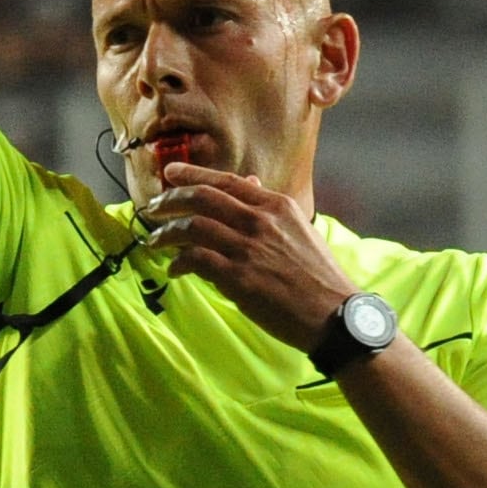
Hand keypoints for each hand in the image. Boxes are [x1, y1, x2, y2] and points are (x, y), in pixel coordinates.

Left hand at [147, 160, 358, 350]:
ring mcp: (248, 248)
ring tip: (154, 242)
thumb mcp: (299, 229)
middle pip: (202, 198)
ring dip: (166, 234)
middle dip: (170, 200)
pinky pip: (196, 260)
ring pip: (193, 227)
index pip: (225, 181)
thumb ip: (270, 208)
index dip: (192, 174)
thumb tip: (249, 183)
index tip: (170, 173)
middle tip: (153, 209)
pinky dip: (179, 262)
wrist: (333, 314)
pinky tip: (175, 269)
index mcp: (276, 206)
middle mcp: (260, 221)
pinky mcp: (239, 278)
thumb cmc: (318, 276)